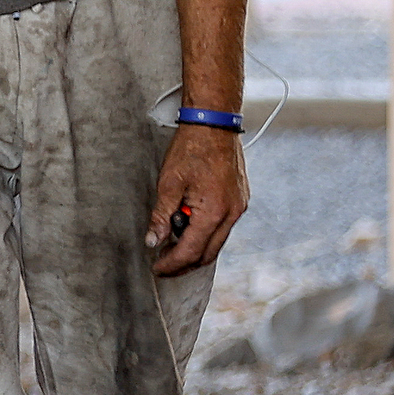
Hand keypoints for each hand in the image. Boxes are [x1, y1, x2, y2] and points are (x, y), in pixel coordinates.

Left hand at [145, 123, 246, 275]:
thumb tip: (153, 241)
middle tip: (163, 264)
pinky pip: (223, 227)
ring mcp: (239, 207)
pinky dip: (205, 234)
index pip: (191, 252)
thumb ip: (161, 216)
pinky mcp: (240, 200)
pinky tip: (188, 228)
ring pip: (217, 242)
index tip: (157, 269)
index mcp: (214, 212)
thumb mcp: (168, 184)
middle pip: (208, 254)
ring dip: (195, 249)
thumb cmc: (191, 150)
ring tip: (171, 247)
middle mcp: (232, 214)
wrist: (214, 126)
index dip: (172, 264)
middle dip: (184, 263)